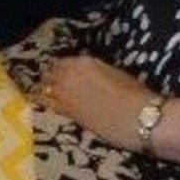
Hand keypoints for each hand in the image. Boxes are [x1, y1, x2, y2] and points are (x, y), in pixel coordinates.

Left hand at [38, 55, 154, 150]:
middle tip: (50, 86)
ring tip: (42, 95)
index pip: (64, 62)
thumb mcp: (116, 75)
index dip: (62, 70)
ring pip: (44, 88)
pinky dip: (42, 103)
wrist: (139, 118)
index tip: (61, 75)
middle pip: (51, 74)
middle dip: (51, 79)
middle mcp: (71, 74)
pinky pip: (46, 104)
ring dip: (44, 90)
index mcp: (85, 62)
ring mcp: (65, 93)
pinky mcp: (66, 112)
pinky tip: (39, 106)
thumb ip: (97, 73)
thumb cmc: (136, 95)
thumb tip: (89, 79)